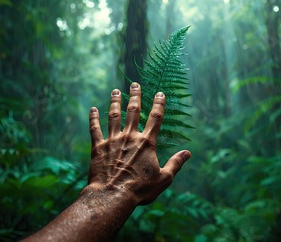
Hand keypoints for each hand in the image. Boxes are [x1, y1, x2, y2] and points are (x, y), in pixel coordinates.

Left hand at [86, 82, 190, 204]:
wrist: (113, 195)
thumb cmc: (140, 189)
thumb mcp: (163, 179)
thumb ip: (176, 164)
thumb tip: (188, 153)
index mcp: (147, 143)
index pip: (155, 118)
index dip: (159, 104)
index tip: (160, 93)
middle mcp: (130, 137)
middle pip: (133, 111)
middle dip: (135, 96)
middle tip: (135, 84)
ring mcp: (113, 140)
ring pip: (114, 116)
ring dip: (115, 102)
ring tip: (116, 91)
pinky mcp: (98, 148)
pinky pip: (95, 129)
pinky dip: (94, 118)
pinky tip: (92, 109)